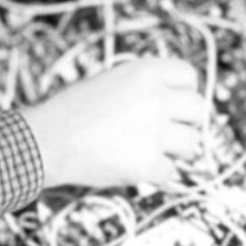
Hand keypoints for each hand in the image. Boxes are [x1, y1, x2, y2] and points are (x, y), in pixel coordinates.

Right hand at [19, 57, 205, 189]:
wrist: (48, 139)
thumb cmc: (68, 111)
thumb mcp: (107, 80)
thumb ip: (141, 86)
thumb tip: (168, 99)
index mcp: (144, 72)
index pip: (188, 75)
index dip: (185, 90)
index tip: (179, 102)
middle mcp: (155, 99)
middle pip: (198, 109)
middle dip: (187, 122)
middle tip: (171, 130)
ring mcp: (154, 131)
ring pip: (191, 144)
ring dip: (174, 150)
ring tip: (151, 150)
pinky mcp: (148, 162)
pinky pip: (169, 171)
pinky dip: (155, 173)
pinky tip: (135, 166)